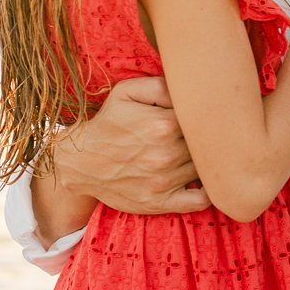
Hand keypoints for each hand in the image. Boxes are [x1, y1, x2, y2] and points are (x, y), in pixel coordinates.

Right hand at [48, 77, 208, 216]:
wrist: (79, 161)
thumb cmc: (108, 124)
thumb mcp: (126, 93)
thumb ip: (161, 86)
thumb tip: (192, 91)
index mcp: (163, 124)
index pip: (205, 118)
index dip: (207, 116)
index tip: (203, 116)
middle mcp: (166, 154)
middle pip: (209, 144)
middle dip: (209, 138)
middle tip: (207, 136)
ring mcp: (164, 181)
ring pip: (206, 169)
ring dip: (206, 162)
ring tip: (199, 154)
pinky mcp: (160, 203)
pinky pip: (201, 201)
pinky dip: (209, 192)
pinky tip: (203, 180)